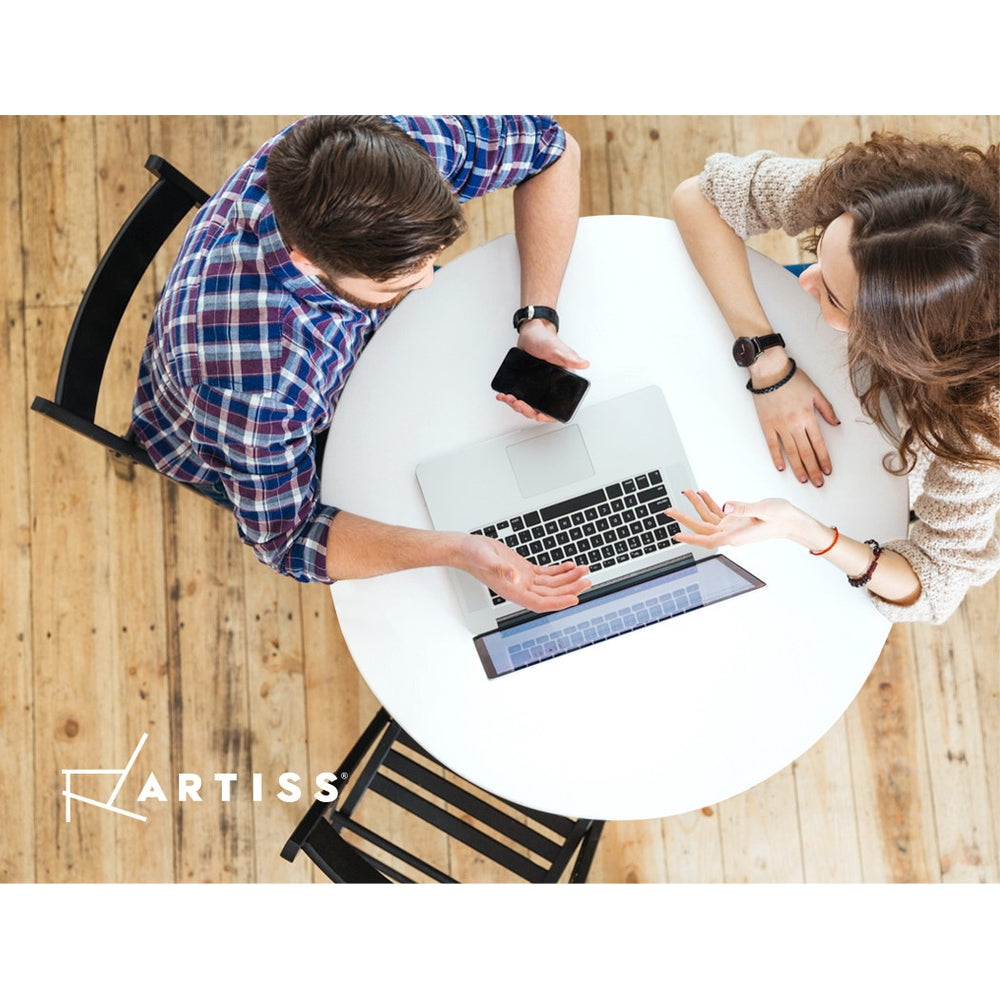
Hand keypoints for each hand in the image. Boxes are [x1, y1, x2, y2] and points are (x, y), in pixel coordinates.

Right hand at [458, 533, 590, 612]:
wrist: (466, 549)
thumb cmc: (473, 556)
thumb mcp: (488, 560)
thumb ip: (502, 569)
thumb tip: (516, 577)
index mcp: (513, 591)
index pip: (541, 602)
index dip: (559, 602)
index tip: (575, 599)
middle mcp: (520, 588)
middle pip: (551, 594)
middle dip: (570, 588)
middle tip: (586, 580)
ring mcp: (523, 580)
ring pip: (552, 584)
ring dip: (568, 579)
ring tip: (583, 571)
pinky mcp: (524, 570)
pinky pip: (546, 574)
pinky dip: (559, 571)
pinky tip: (569, 566)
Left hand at [496, 318, 589, 422]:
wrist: (530, 333)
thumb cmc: (545, 339)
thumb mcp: (557, 349)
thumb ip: (569, 358)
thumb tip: (583, 363)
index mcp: (560, 382)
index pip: (557, 406)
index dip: (549, 415)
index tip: (539, 416)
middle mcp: (548, 387)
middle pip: (538, 408)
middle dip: (526, 409)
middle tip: (518, 403)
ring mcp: (535, 386)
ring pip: (526, 404)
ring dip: (516, 404)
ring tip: (508, 397)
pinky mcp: (524, 383)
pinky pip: (518, 395)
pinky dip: (509, 397)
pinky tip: (502, 394)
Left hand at [666, 490, 808, 548]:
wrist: (793, 521)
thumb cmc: (782, 518)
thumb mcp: (764, 510)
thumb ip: (744, 508)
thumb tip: (725, 506)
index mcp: (736, 536)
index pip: (708, 540)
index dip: (691, 538)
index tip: (676, 535)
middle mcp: (730, 533)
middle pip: (702, 528)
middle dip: (685, 518)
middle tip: (669, 510)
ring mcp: (732, 526)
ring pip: (708, 518)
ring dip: (696, 505)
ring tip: (686, 492)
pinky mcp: (736, 520)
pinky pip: (717, 513)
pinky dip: (709, 503)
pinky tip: (702, 494)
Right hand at [749, 360, 838, 486]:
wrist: (770, 372)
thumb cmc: (792, 379)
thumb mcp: (815, 391)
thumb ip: (826, 409)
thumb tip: (836, 423)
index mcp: (808, 417)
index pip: (819, 444)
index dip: (824, 459)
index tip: (827, 471)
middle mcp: (794, 425)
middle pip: (806, 452)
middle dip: (813, 470)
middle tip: (818, 483)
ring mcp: (780, 426)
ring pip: (791, 452)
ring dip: (798, 468)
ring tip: (803, 479)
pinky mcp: (767, 425)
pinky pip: (773, 445)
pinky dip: (777, 457)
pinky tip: (782, 467)